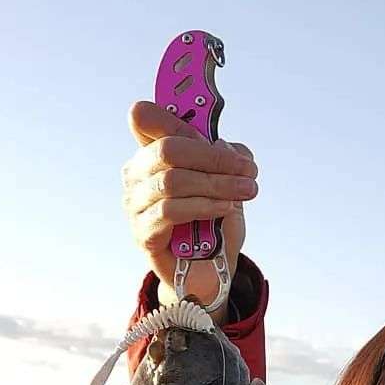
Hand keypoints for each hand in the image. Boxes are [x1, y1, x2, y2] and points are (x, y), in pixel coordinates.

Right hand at [123, 101, 257, 316]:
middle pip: (168, 149)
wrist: (207, 270)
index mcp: (150, 153)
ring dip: (216, 184)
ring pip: (173, 181)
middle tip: (248, 171)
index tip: (211, 127)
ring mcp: (136, 205)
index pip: (145, 118)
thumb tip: (228, 147)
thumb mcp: (226, 183)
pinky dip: (205, 206)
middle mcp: (136, 175)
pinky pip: (172, 211)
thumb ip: (227, 158)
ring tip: (245, 191)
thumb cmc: (212, 223)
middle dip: (213, 157)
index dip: (172, 114)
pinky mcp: (143, 233)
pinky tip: (226, 208)